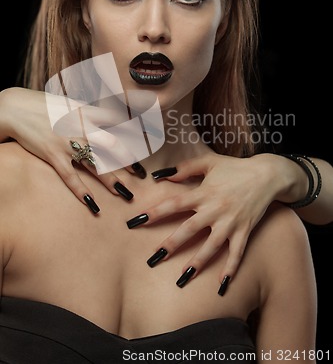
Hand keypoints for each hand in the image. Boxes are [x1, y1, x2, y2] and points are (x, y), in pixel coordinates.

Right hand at [0, 87, 146, 208]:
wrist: (16, 107)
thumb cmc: (46, 105)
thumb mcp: (72, 103)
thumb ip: (91, 112)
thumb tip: (111, 117)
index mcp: (87, 111)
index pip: (118, 121)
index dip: (136, 131)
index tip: (151, 141)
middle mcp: (81, 127)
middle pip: (112, 145)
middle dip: (128, 161)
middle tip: (141, 175)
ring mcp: (67, 142)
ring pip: (95, 164)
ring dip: (111, 180)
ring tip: (125, 194)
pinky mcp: (53, 155)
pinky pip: (70, 177)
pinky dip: (81, 191)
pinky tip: (92, 204)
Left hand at [127, 152, 286, 287]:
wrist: (267, 175)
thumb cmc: (235, 168)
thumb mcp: (209, 161)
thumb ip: (185, 168)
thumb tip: (161, 174)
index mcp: (204, 192)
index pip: (174, 203)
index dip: (155, 212)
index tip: (137, 221)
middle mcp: (216, 209)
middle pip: (189, 229)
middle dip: (171, 244)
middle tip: (153, 258)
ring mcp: (231, 222)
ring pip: (211, 246)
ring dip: (197, 262)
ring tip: (183, 276)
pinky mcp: (244, 231)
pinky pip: (237, 253)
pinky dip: (230, 269)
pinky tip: (222, 285)